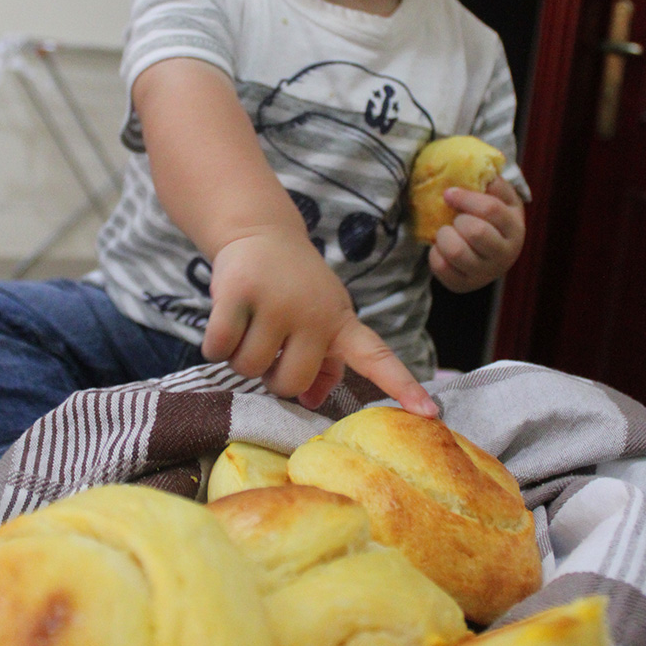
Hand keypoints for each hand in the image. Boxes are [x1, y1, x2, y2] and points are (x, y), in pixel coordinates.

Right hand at [202, 227, 437, 416]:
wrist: (260, 231)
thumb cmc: (293, 286)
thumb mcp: (320, 319)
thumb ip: (323, 363)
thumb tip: (313, 400)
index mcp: (341, 323)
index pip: (377, 359)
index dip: (402, 387)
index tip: (429, 413)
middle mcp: (315, 313)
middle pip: (290, 384)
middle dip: (271, 376)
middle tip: (269, 347)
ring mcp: (278, 301)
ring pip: (250, 368)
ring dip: (240, 356)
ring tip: (249, 324)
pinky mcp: (239, 291)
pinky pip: (219, 347)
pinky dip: (215, 344)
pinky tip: (225, 318)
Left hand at [428, 177, 524, 292]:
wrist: (489, 253)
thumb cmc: (492, 218)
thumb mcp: (500, 198)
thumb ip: (493, 183)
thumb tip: (482, 170)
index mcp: (514, 228)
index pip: (490, 209)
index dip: (465, 198)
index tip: (449, 193)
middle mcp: (505, 254)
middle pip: (475, 231)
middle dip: (458, 219)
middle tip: (456, 218)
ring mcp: (485, 273)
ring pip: (456, 251)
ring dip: (445, 236)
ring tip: (448, 232)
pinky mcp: (464, 284)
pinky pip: (441, 267)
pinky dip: (435, 253)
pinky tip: (442, 248)